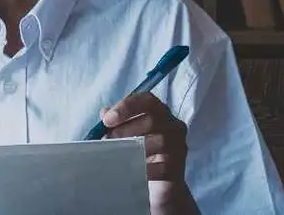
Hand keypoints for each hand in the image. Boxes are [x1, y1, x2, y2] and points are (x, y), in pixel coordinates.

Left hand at [101, 92, 199, 214]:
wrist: (159, 183)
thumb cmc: (139, 151)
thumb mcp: (125, 133)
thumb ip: (116, 121)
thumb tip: (104, 113)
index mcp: (159, 111)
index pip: (147, 100)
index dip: (127, 107)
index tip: (107, 120)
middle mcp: (173, 125)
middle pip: (152, 120)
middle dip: (126, 129)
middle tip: (108, 139)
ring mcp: (179, 147)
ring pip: (160, 142)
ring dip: (135, 148)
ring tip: (117, 154)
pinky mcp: (179, 168)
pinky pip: (162, 166)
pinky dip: (145, 168)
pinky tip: (131, 170)